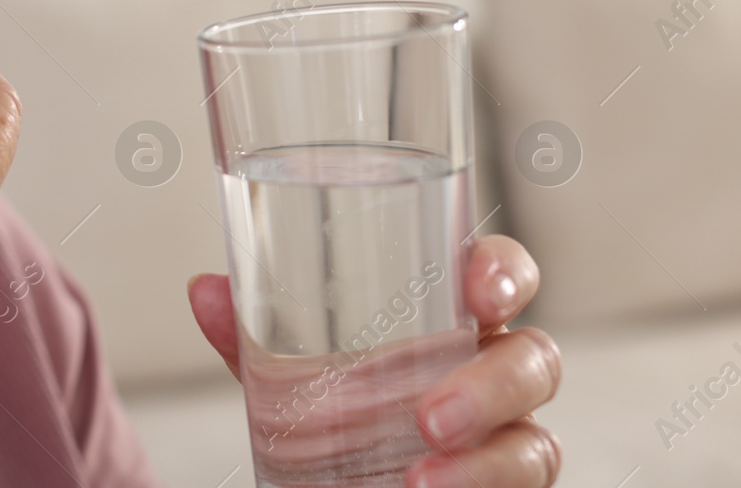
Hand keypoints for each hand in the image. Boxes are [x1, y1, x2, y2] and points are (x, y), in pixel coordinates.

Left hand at [188, 235, 561, 487]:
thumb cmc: (335, 409)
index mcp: (449, 322)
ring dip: (486, 467)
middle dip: (494, 385)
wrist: (336, 485)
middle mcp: (491, 375)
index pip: (500, 276)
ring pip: (535, 446)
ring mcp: (507, 441)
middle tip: (432, 419)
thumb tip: (205, 290)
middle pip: (534, 361)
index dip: (506, 274)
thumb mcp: (288, 371)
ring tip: (421, 484)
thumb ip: (253, 333)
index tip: (483, 292)